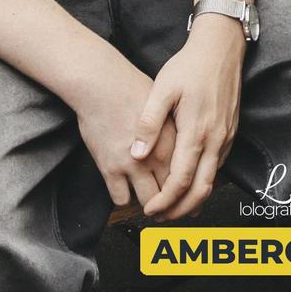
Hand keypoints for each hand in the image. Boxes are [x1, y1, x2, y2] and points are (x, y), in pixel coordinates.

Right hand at [75, 58, 176, 214]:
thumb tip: (186, 151)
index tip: (186, 198)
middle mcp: (156, 156)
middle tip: (168, 207)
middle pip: (170, 194)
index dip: (189, 191)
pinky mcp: (110, 168)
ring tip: (149, 202)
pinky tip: (125, 189)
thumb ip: (176, 134)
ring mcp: (132, 165)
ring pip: (148, 201)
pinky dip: (124, 198)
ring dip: (149, 204)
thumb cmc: (131, 90)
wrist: (101, 84)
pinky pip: (121, 199)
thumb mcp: (165, 108)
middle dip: (171, 204)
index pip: (187, 177)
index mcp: (173, 142)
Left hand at [131, 18, 245, 219]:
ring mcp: (226, 137)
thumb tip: (137, 153)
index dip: (165, 201)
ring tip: (172, 206)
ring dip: (193, 199)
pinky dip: (204, 182)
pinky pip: (218, 166)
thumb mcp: (163, 89)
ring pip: (212, 180)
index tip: (149, 210)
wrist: (222, 47)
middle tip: (160, 218)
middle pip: (201, 190)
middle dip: (180, 210)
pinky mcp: (231, 132)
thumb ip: (149, 123)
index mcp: (196, 132)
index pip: (181, 180)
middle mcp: (215, 140)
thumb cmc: (190, 66)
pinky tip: (189, 182)